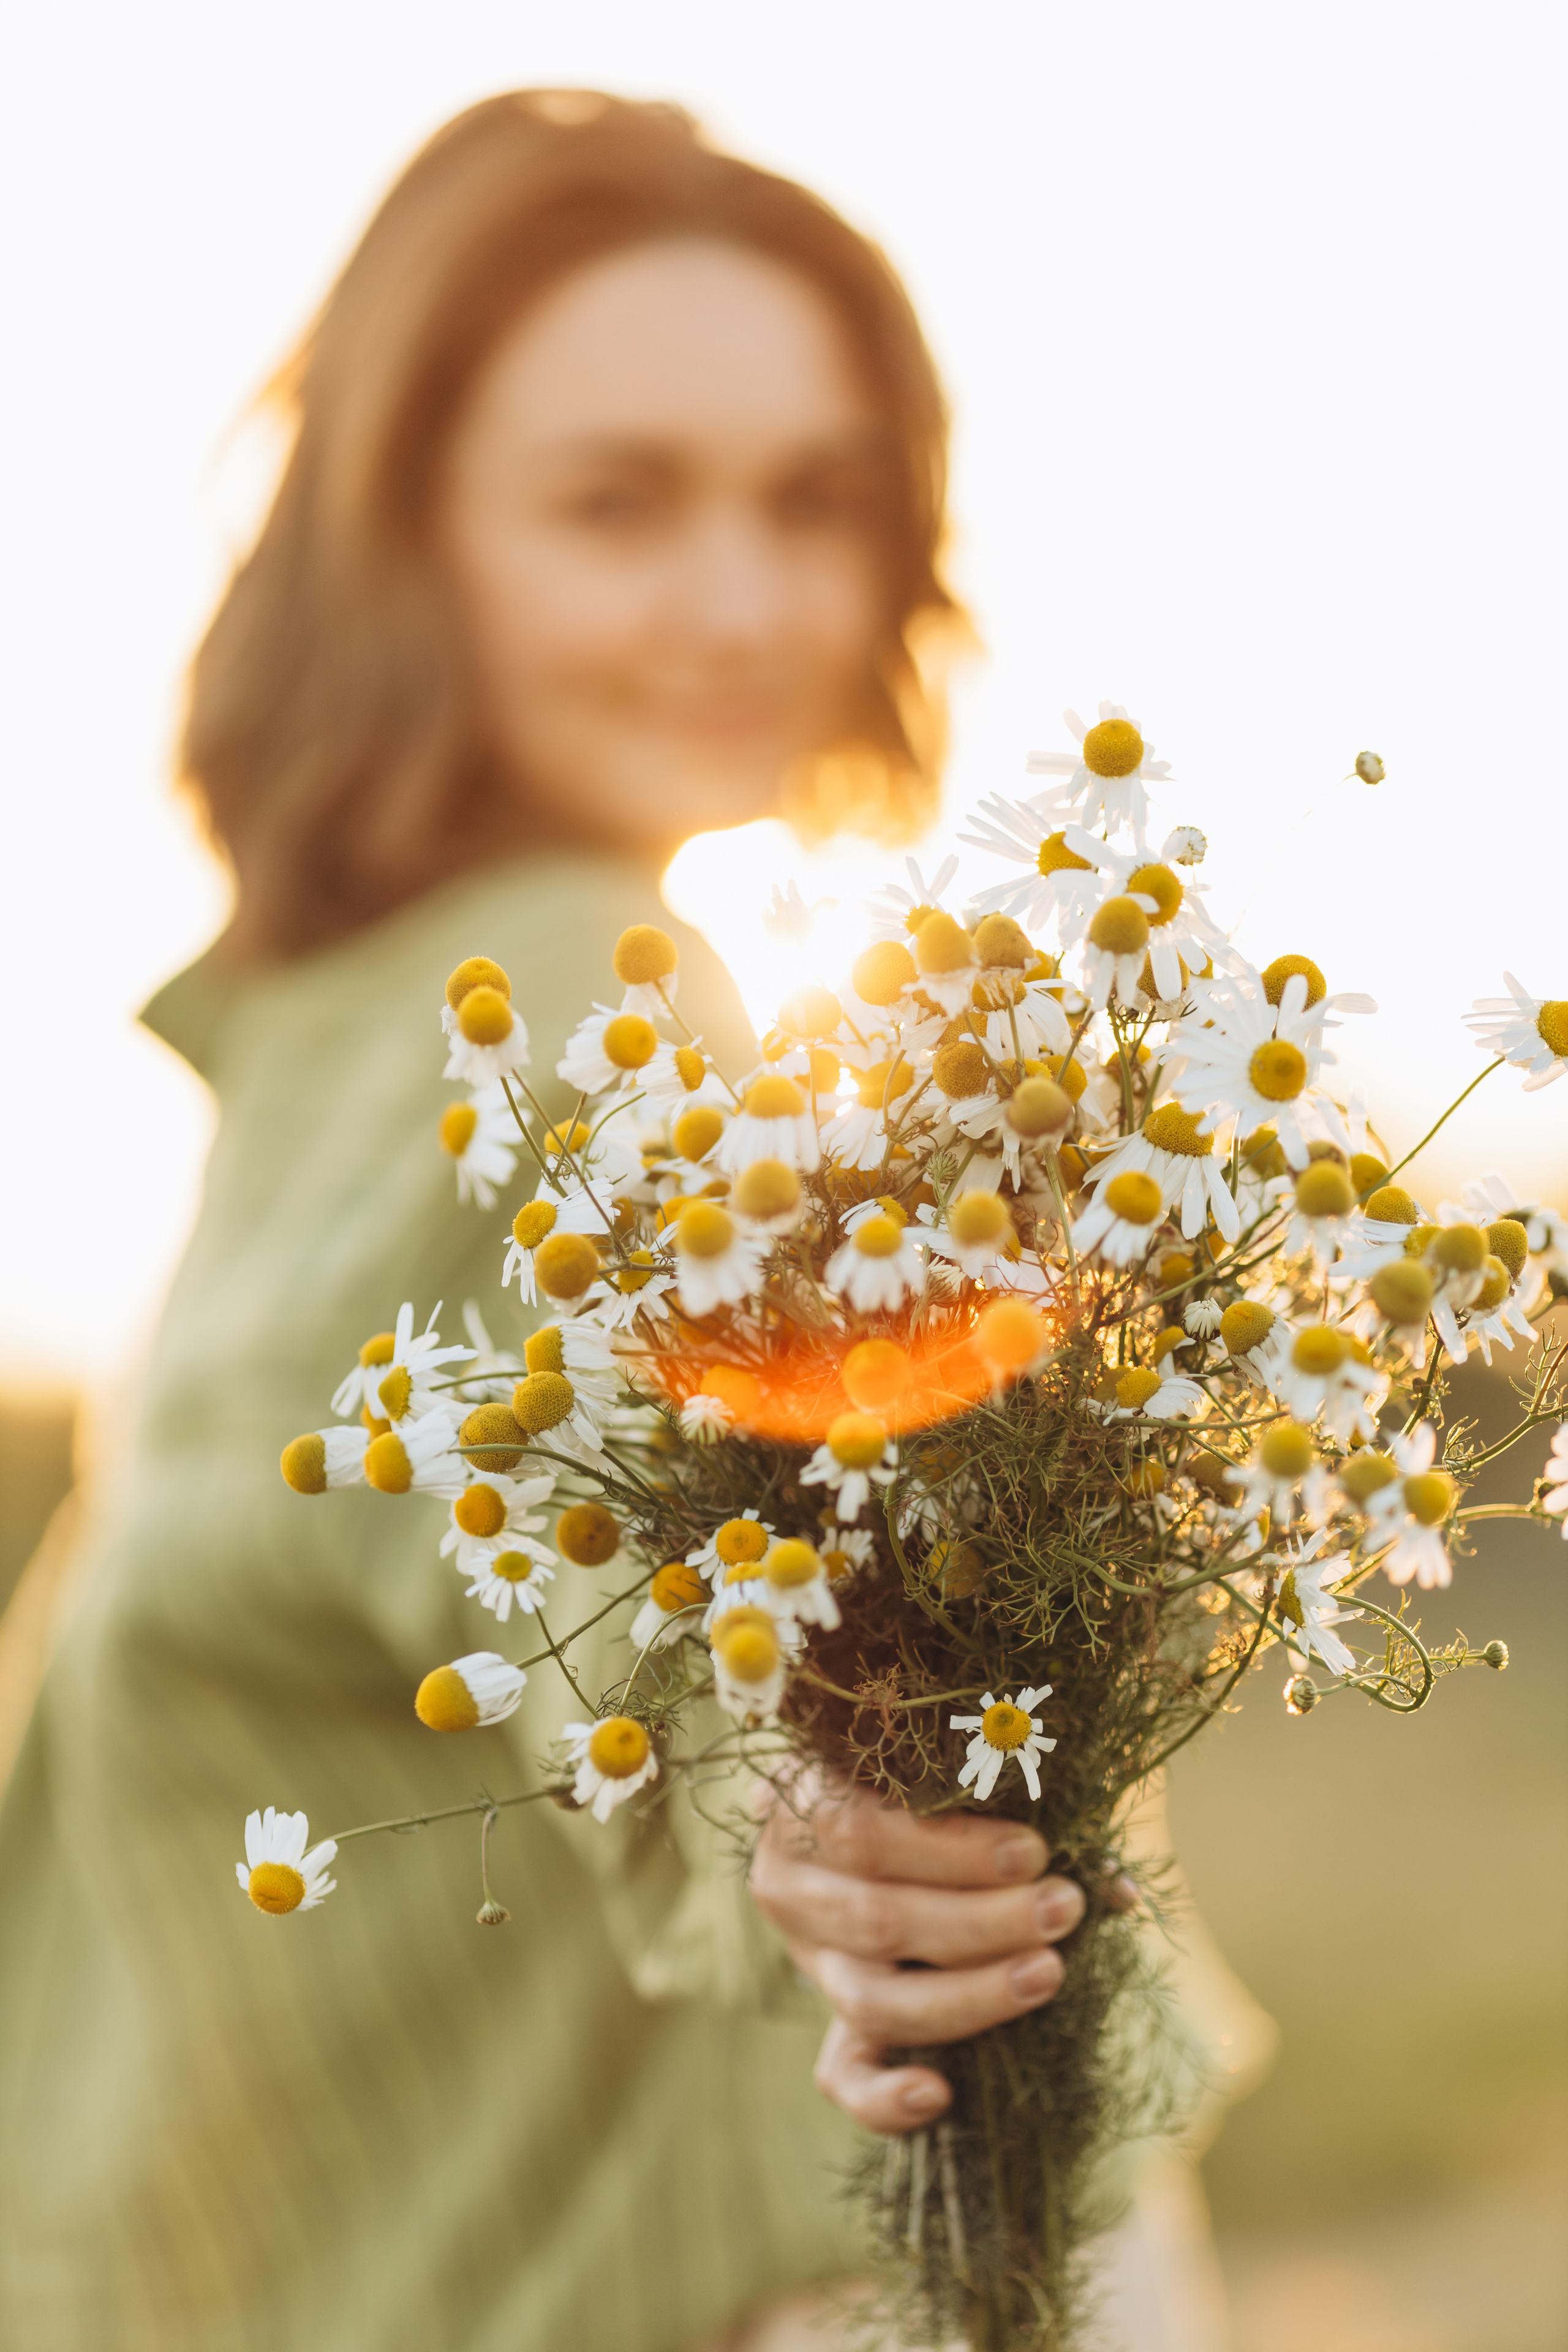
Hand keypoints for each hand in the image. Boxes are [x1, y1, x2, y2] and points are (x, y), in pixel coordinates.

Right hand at [750, 1774, 1108, 2135]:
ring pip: (870, 2000)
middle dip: (982, 1921)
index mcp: (804, 1806)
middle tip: (1062, 1909)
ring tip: (1048, 1974)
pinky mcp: (835, 2027)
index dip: (949, 1851)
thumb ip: (1020, 1814)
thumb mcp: (956, 1784)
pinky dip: (884, 2097)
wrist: (866, 1834)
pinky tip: (940, 2095)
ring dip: (966, 1995)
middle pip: (877, 1918)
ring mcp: (812, 1965)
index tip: (1035, 1853)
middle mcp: (792, 1888)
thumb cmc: (929, 1792)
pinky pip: (841, 2077)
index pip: (861, 1832)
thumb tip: (1118, 1891)